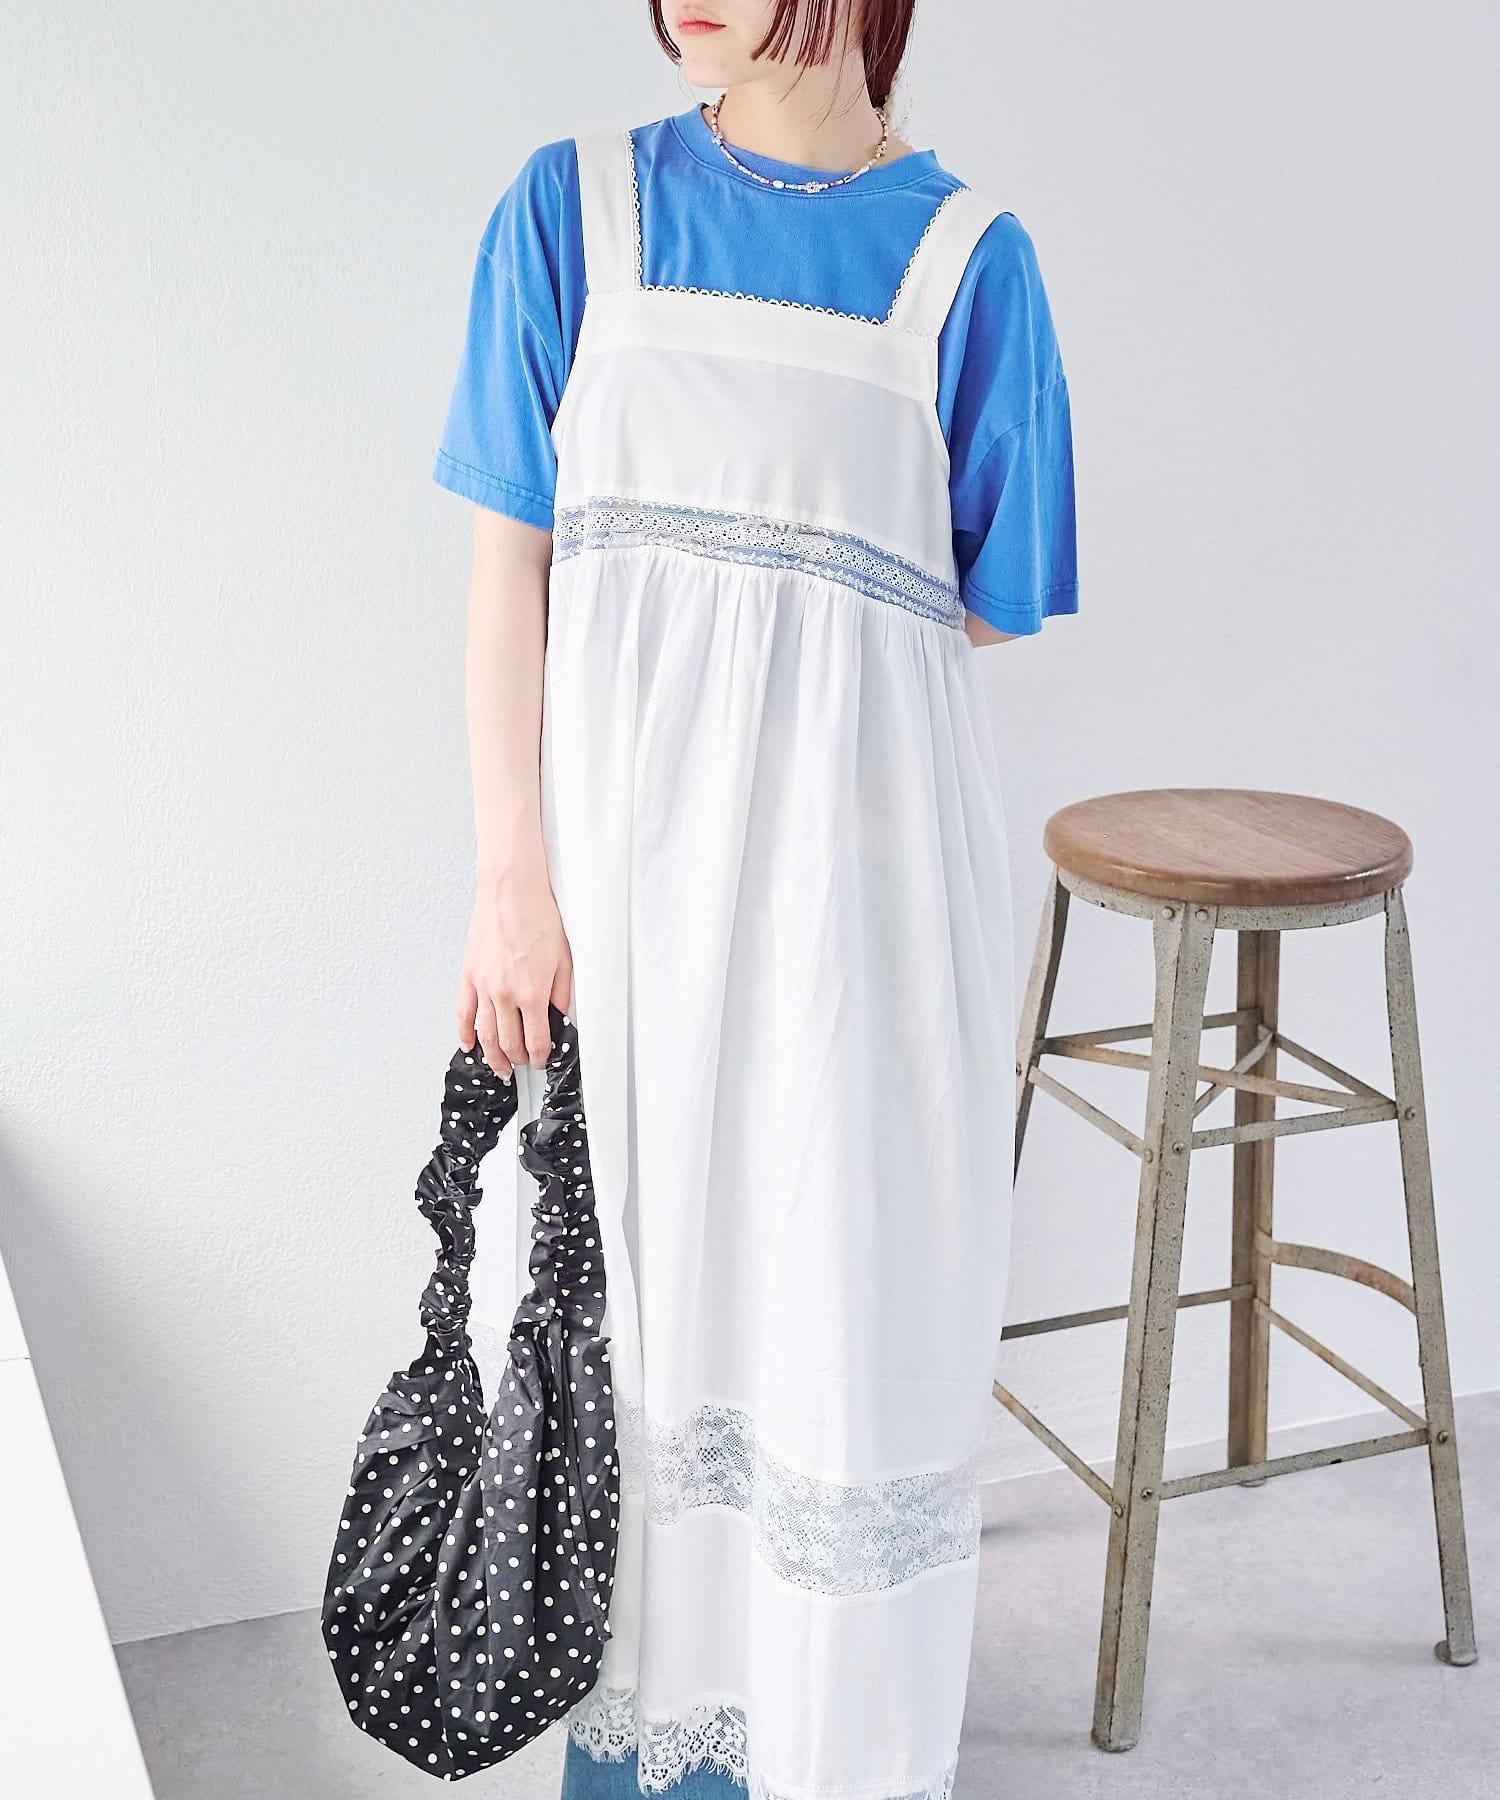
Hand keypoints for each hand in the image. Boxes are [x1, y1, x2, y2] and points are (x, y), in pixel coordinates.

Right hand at [456, 853, 572, 1079]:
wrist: (512, 892)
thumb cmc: (539, 917)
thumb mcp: (564, 958)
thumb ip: (561, 993)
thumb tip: (560, 1016)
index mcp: (533, 992)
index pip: (537, 1040)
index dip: (540, 1057)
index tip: (542, 1061)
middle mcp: (506, 994)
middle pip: (509, 1042)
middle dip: (518, 1059)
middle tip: (523, 1065)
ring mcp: (484, 986)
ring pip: (485, 1034)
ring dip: (493, 1056)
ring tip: (499, 1067)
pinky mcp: (469, 975)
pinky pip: (464, 1013)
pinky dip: (465, 1033)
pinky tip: (469, 1045)